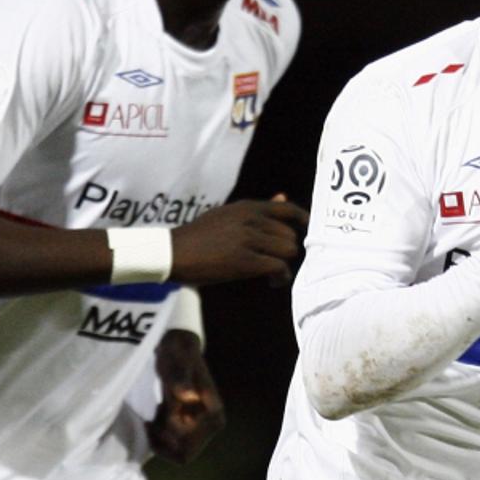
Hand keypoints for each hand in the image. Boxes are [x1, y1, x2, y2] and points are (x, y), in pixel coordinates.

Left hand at [148, 329, 225, 463]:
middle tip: (152, 418)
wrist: (179, 350)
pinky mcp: (193, 426)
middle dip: (164, 441)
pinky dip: (160, 436)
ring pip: (177, 452)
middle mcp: (213, 425)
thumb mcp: (176, 365)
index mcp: (214, 414)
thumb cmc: (177, 356)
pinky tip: (155, 416)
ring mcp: (203, 427)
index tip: (159, 414)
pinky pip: (174, 446)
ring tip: (154, 413)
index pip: (188, 447)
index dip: (169, 438)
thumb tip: (187, 396)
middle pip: (183, 454)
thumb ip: (181, 380)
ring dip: (160, 438)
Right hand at [171, 194, 306, 285]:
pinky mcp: (244, 261)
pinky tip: (273, 282)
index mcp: (247, 207)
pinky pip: (278, 267)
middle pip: (290, 235)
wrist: (172, 252)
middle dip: (288, 250)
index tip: (306, 232)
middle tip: (278, 261)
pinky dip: (280, 277)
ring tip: (275, 273)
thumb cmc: (199, 235)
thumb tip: (284, 197)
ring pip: (288, 250)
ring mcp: (248, 240)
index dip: (303, 221)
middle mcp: (251, 220)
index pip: (287, 209)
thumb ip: (258, 209)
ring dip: (286, 264)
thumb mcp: (228, 214)